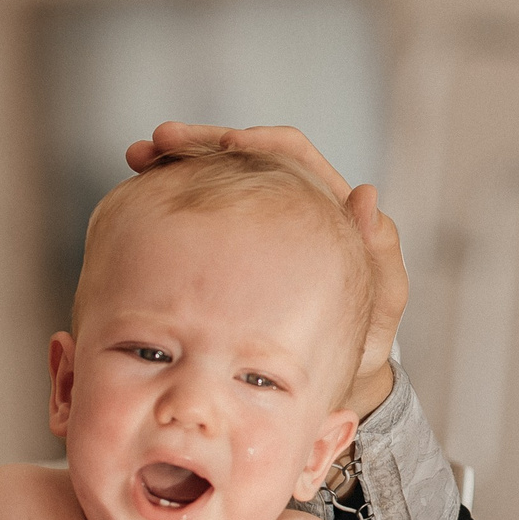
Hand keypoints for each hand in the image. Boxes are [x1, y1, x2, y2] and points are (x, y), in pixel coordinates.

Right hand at [126, 122, 406, 415]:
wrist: (335, 378)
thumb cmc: (363, 343)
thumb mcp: (379, 302)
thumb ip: (380, 254)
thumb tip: (366, 194)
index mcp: (326, 207)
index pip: (291, 155)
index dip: (258, 142)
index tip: (226, 143)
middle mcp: (289, 206)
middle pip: (243, 156)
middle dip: (201, 141)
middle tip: (160, 141)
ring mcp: (256, 227)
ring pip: (215, 179)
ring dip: (176, 162)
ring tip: (138, 158)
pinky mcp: (230, 250)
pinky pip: (199, 214)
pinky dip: (170, 199)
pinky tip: (139, 196)